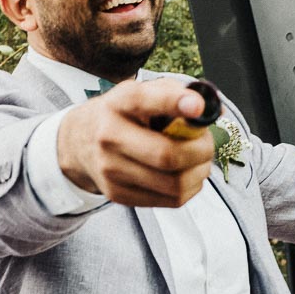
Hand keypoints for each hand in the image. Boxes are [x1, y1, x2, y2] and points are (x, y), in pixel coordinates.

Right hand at [57, 78, 213, 207]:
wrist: (80, 142)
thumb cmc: (125, 115)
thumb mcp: (142, 93)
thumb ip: (177, 94)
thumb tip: (214, 110)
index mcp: (118, 104)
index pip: (143, 100)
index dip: (173, 102)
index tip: (198, 106)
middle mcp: (109, 137)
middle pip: (167, 155)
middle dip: (201, 150)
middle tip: (207, 143)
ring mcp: (111, 171)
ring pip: (175, 184)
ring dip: (200, 172)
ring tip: (200, 160)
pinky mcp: (119, 195)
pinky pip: (171, 200)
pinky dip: (190, 187)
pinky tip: (187, 174)